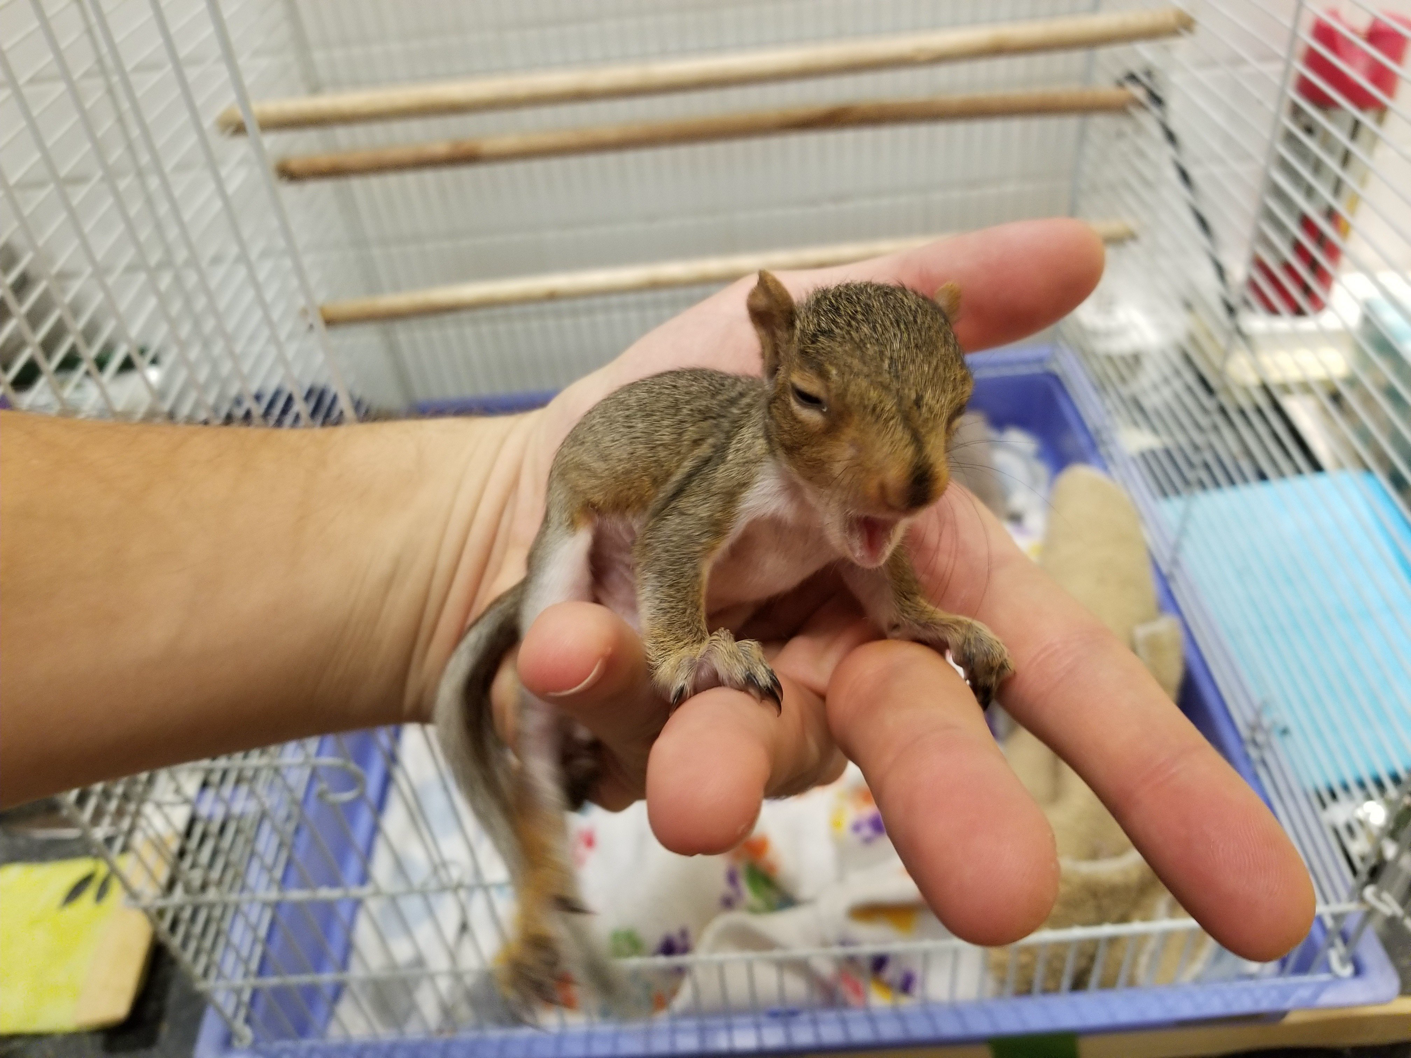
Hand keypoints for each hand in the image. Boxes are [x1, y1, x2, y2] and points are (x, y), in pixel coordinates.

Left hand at [473, 219, 1314, 957]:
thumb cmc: (711, 408)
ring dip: (728, 761)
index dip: (1156, 777)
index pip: (1055, 678)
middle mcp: (847, 659)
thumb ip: (947, 296)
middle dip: (958, 812)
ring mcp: (743, 698)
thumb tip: (1079, 251)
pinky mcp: (638, 712)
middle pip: (921, 747)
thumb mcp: (832, 332)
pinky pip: (622, 707)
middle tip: (1002, 891)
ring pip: (757, 749)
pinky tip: (566, 647)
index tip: (1259, 899)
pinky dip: (598, 673)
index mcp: (919, 579)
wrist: (563, 466)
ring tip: (695, 786)